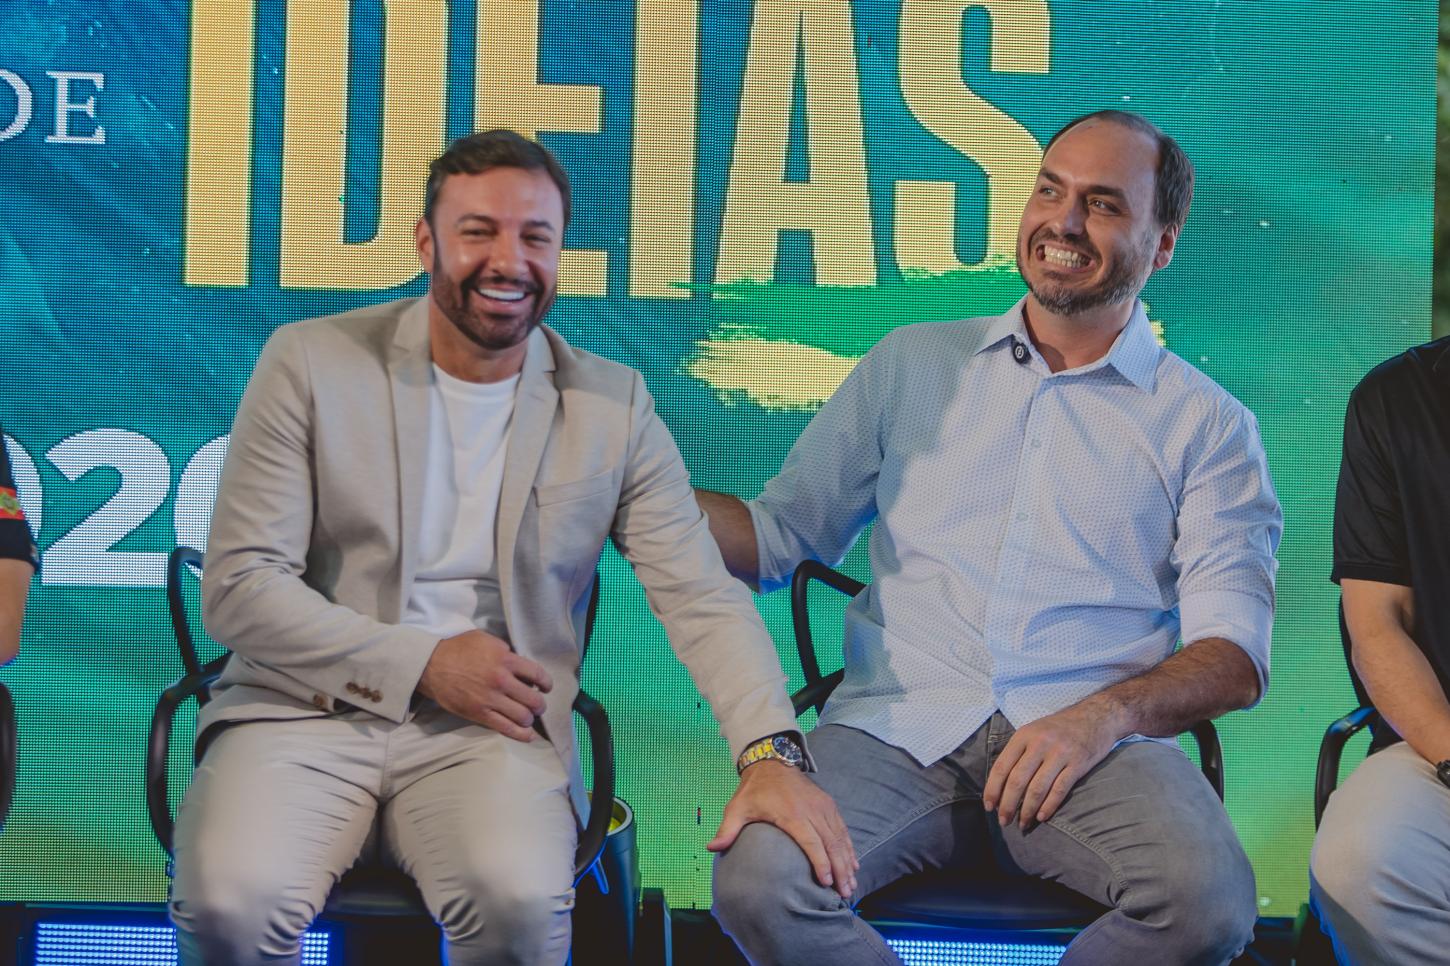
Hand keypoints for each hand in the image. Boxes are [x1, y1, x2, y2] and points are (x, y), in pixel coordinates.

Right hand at [417, 629, 551, 740]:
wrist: (431, 665)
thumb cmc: (458, 649)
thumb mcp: (485, 639)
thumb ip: (505, 650)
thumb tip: (519, 663)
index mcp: (505, 659)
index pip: (537, 674)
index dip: (546, 683)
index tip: (546, 687)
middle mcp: (502, 680)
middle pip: (534, 699)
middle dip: (539, 705)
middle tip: (537, 705)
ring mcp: (491, 699)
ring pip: (523, 716)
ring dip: (530, 719)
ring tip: (528, 716)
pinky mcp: (480, 714)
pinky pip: (506, 728)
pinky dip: (521, 734)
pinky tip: (527, 735)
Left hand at [707, 760, 858, 898]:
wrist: (772, 761)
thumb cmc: (754, 790)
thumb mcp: (737, 808)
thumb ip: (727, 829)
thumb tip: (711, 848)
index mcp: (791, 814)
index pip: (811, 841)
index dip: (820, 862)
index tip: (826, 881)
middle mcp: (811, 810)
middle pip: (830, 844)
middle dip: (840, 869)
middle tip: (845, 892)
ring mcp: (822, 807)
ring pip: (840, 838)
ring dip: (847, 861)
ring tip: (851, 884)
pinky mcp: (828, 805)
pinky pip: (842, 829)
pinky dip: (849, 846)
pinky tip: (853, 863)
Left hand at [984, 700, 1123, 829]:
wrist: (1096, 717)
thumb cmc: (1060, 728)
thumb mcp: (1034, 731)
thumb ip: (1018, 753)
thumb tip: (1001, 784)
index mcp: (1024, 735)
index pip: (1001, 767)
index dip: (993, 789)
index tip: (988, 807)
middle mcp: (1040, 744)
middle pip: (1017, 780)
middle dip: (1008, 805)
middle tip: (1003, 821)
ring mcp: (1060, 754)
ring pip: (1037, 788)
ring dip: (1027, 810)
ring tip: (1022, 824)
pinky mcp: (1078, 764)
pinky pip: (1059, 790)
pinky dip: (1049, 806)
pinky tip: (1042, 817)